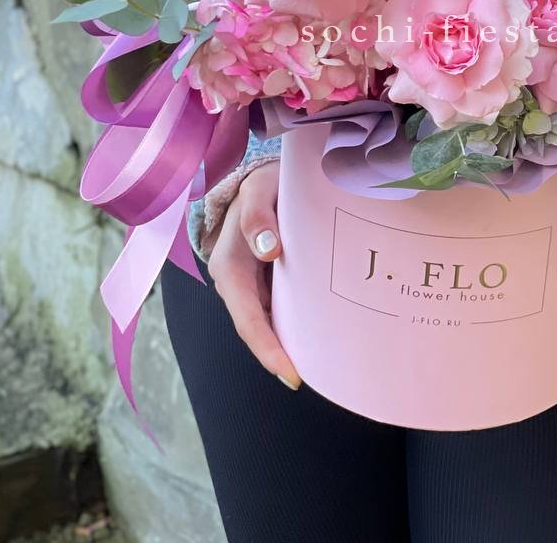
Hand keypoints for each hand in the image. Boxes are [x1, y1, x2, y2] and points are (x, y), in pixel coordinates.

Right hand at [206, 160, 301, 390]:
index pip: (248, 320)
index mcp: (229, 267)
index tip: (293, 375)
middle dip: (284, 356)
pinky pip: (281, 308)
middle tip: (320, 378)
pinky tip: (324, 333)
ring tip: (327, 366)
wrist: (261, 177)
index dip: (269, 350)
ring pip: (271, 322)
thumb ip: (258, 217)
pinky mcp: (267, 281)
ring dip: (293, 343)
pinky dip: (298, 323)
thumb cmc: (261, 183)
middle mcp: (237, 283)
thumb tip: (269, 250)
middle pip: (260, 329)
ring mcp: (252, 284)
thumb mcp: (258, 191)